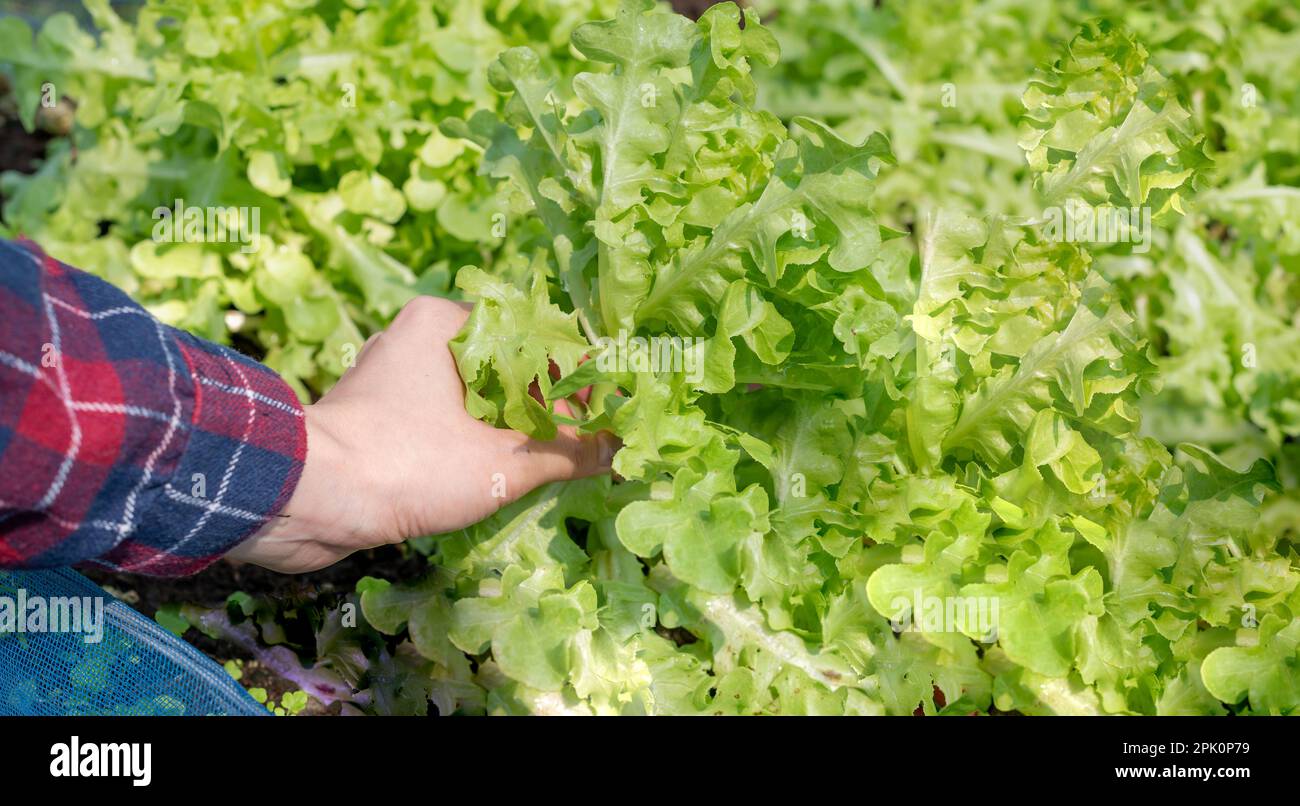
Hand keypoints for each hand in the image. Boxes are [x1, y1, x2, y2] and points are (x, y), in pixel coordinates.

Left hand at [226, 296, 614, 572]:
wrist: (306, 500)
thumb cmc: (409, 464)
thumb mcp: (502, 464)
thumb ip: (567, 453)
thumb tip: (617, 450)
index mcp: (446, 323)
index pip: (533, 340)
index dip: (575, 380)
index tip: (604, 416)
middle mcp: (416, 337)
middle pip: (505, 368)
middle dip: (545, 408)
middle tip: (581, 444)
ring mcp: (391, 378)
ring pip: (473, 398)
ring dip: (512, 429)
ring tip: (548, 463)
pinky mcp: (375, 417)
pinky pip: (442, 421)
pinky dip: (474, 443)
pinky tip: (499, 475)